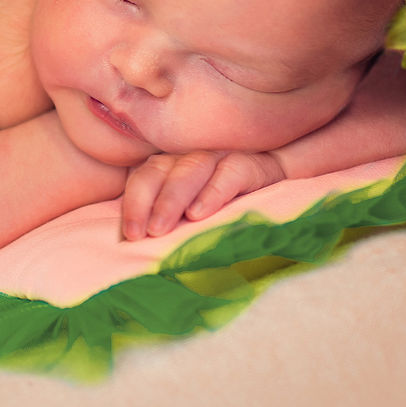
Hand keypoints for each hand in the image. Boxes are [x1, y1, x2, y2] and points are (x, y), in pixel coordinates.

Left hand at [121, 150, 285, 240]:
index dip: (134, 203)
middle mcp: (191, 158)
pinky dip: (213, 192)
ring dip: (173, 198)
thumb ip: (166, 224)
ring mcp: (220, 157)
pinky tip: (200, 214)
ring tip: (162, 228)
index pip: (144, 177)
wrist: (275, 187)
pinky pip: (230, 172)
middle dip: (148, 203)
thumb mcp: (191, 215)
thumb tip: (135, 249)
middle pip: (162, 170)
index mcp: (171, 167)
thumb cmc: (225, 208)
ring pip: (191, 168)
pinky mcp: (251, 164)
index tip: (130, 235)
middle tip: (143, 235)